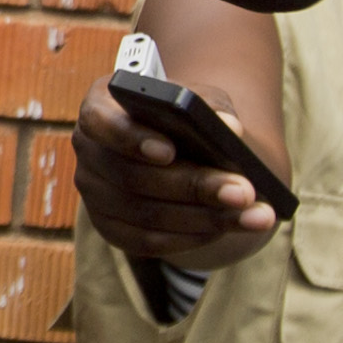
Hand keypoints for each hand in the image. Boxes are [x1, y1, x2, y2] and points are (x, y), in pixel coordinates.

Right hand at [71, 79, 280, 263]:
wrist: (175, 148)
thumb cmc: (184, 117)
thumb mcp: (200, 100)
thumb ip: (213, 107)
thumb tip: (230, 128)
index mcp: (99, 108)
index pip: (99, 123)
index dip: (131, 139)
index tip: (170, 151)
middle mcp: (89, 152)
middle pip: (132, 177)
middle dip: (193, 187)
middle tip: (244, 192)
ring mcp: (94, 194)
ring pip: (144, 215)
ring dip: (203, 219)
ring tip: (253, 216)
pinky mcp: (109, 226)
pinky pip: (146, 242)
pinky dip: (190, 238)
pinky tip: (226, 229)